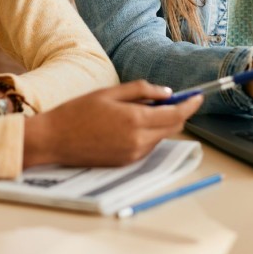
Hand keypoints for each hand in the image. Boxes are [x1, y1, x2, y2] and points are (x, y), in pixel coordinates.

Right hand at [22, 80, 202, 167]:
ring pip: (160, 136)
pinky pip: (148, 146)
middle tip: (169, 98)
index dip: (190, 105)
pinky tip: (131, 123)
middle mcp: (138, 141)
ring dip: (161, 123)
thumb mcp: (110, 92)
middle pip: (172, 127)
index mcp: (135, 121)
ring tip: (141, 108)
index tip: (198, 96)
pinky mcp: (126, 162)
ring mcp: (133, 154)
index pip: (176, 115)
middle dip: (177, 112)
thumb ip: (142, 90)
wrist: (54, 140)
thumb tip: (167, 93)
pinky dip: (149, 133)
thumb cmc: (77, 112)